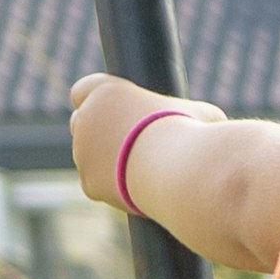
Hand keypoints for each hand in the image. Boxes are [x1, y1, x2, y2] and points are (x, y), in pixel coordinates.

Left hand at [67, 72, 189, 213]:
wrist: (185, 174)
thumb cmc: (195, 136)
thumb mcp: (197, 112)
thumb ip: (179, 115)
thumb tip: (196, 124)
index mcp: (108, 91)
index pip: (85, 90)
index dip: (99, 100)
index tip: (117, 111)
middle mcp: (87, 118)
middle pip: (81, 122)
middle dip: (99, 132)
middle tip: (127, 143)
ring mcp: (83, 152)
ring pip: (89, 156)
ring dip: (108, 161)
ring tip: (142, 170)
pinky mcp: (89, 184)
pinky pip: (98, 184)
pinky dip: (113, 187)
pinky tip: (138, 188)